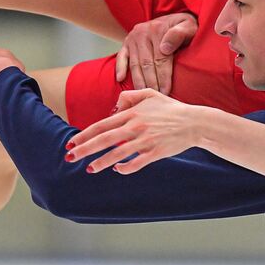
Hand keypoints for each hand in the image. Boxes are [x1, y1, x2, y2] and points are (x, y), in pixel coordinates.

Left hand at [64, 88, 208, 173]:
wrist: (195, 122)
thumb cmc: (171, 109)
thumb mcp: (150, 94)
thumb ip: (129, 96)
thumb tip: (114, 107)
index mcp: (131, 113)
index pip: (102, 125)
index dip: (84, 135)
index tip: (71, 143)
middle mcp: (135, 127)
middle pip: (104, 140)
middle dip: (84, 149)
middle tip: (69, 157)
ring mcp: (145, 141)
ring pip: (117, 154)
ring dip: (100, 162)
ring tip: (88, 169)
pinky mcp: (155, 153)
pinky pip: (136, 164)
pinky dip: (125, 168)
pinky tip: (116, 170)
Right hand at [115, 12, 197, 94]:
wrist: (174, 20)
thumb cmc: (185, 28)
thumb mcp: (189, 26)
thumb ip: (180, 33)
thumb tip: (165, 48)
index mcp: (158, 29)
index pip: (160, 58)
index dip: (164, 77)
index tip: (166, 92)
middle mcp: (143, 32)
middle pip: (146, 63)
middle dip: (152, 83)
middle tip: (156, 98)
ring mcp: (133, 37)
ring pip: (135, 64)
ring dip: (139, 81)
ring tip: (143, 96)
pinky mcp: (126, 42)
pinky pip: (121, 57)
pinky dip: (120, 68)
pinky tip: (120, 80)